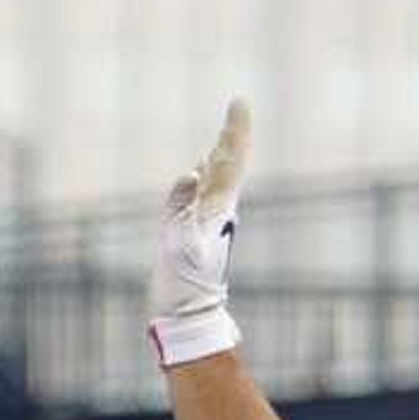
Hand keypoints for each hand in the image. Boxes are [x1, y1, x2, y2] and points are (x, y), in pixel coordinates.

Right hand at [149, 97, 250, 369]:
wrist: (187, 315)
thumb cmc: (184, 285)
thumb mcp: (179, 244)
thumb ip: (181, 207)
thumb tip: (190, 171)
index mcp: (218, 209)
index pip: (229, 162)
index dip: (234, 131)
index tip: (239, 103)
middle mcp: (218, 211)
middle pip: (228, 165)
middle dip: (231, 136)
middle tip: (238, 107)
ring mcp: (208, 223)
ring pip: (217, 179)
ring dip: (221, 153)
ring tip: (224, 132)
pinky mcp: (195, 234)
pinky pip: (202, 196)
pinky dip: (202, 178)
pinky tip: (199, 172)